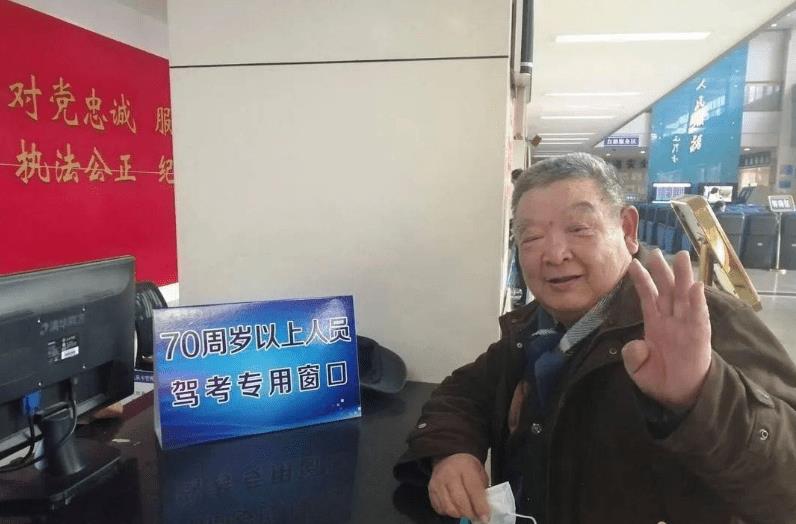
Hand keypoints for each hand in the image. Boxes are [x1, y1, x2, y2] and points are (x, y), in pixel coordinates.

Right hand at [428, 453, 489, 521]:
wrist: (448, 457)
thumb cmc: (466, 467)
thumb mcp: (479, 472)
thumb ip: (482, 490)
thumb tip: (484, 510)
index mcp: (465, 467)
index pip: (474, 490)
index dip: (480, 506)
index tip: (485, 517)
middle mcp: (449, 474)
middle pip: (460, 502)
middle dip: (470, 513)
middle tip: (476, 516)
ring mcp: (438, 483)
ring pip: (449, 508)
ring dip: (460, 514)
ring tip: (466, 511)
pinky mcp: (431, 491)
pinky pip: (440, 509)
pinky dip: (449, 512)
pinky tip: (455, 506)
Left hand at [622, 249, 711, 410]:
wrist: (680, 397)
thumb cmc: (660, 380)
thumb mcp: (638, 371)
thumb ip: (633, 357)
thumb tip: (634, 345)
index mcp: (655, 325)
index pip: (648, 297)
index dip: (642, 280)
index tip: (633, 263)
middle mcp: (671, 321)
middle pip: (667, 290)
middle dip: (663, 270)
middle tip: (656, 250)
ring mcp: (686, 326)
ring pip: (685, 296)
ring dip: (683, 276)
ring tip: (681, 256)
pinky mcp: (699, 336)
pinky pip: (699, 316)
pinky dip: (698, 301)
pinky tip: (696, 286)